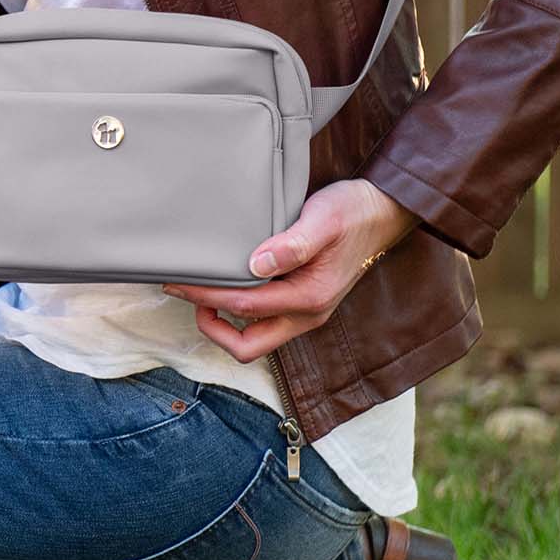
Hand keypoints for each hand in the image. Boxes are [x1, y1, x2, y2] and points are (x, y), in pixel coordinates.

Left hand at [159, 179, 416, 363]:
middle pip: (249, 346)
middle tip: (188, 294)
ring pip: (256, 338)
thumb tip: (257, 264)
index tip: (177, 280)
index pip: (244, 306)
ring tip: (202, 289)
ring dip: (224, 322)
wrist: (382, 213)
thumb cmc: (352, 213)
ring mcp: (306, 312)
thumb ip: (293, 244)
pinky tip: (228, 282)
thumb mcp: (324, 219)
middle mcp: (307, 313)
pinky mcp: (303, 302)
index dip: (205, 296)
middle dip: (212, 328)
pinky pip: (264, 321)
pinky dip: (240, 311)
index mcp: (310, 297)